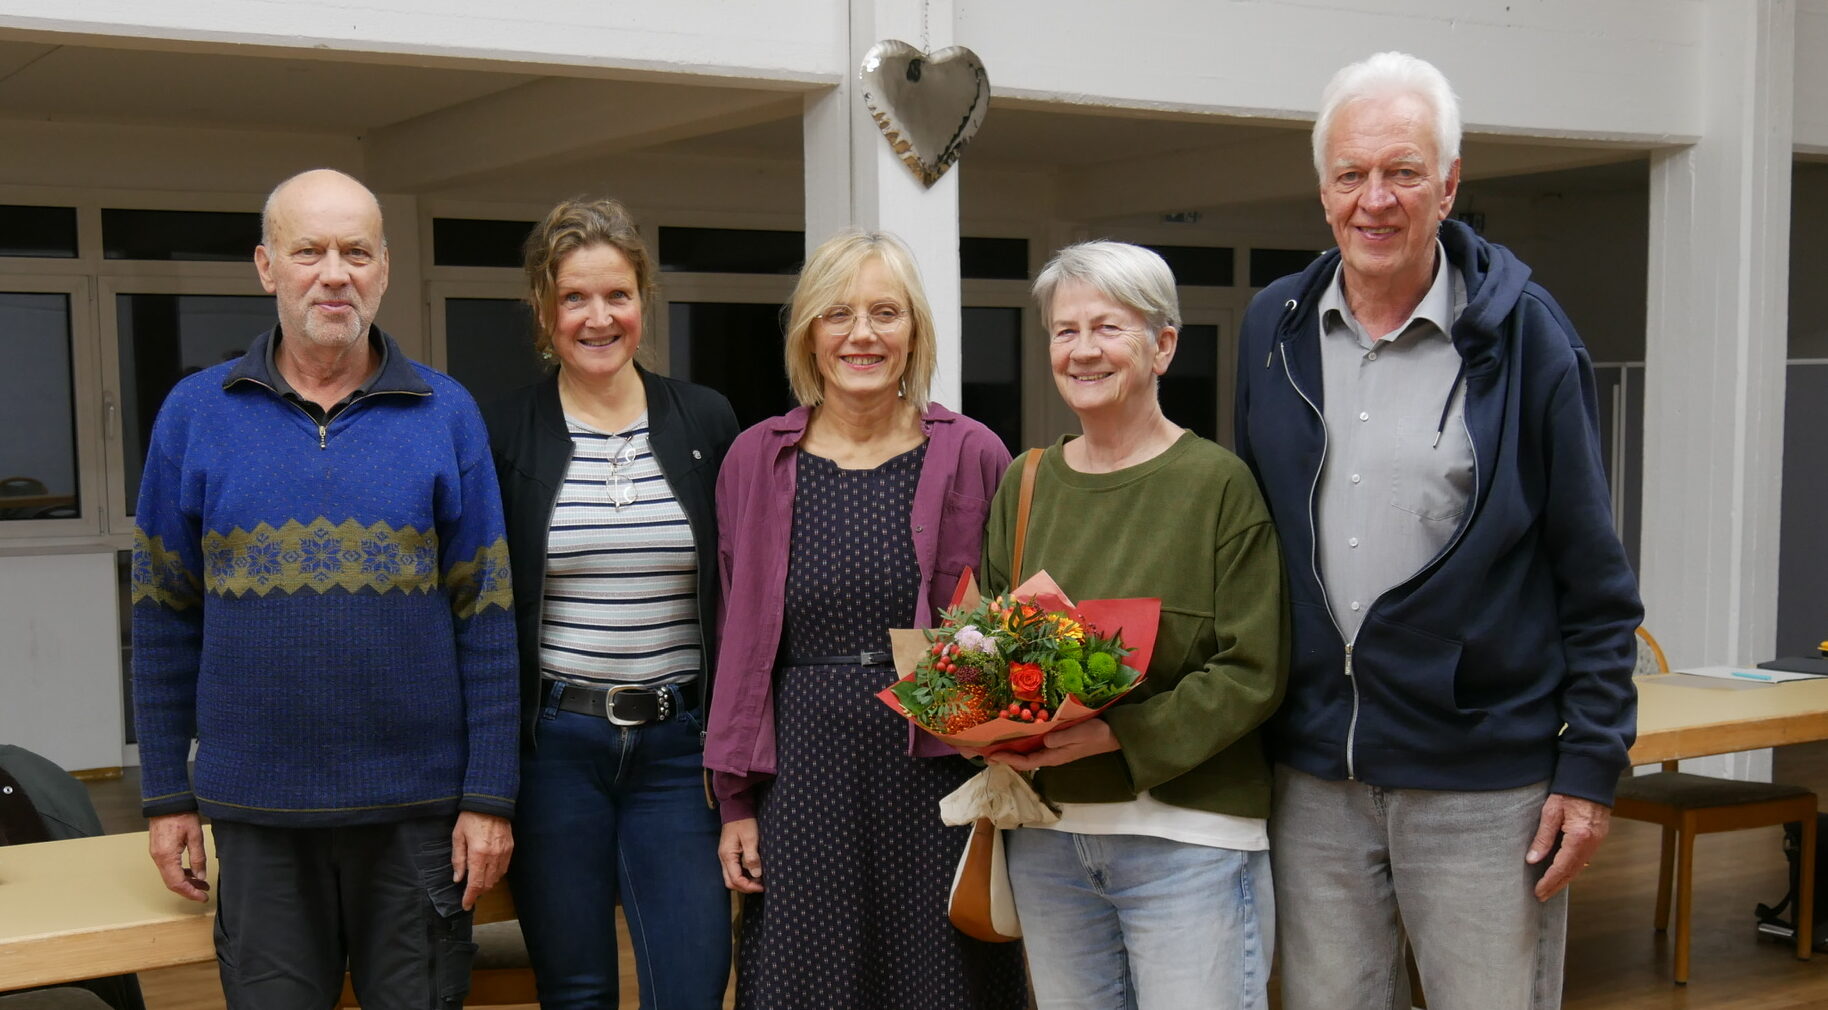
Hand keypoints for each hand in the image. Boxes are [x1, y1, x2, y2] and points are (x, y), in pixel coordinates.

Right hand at [148, 812, 209, 901]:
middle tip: (203, 893)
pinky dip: (180, 873)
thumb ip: (198, 858)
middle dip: (188, 890)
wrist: (167, 801)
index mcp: (167, 856)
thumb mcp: (195, 836)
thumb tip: (201, 876)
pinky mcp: (159, 850)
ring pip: (170, 876)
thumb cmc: (181, 814)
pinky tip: (192, 872)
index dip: (190, 893)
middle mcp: (158, 858)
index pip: (177, 883)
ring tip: (202, 883)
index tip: (202, 898)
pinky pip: (168, 868)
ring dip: (185, 882)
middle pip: (172, 883)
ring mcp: (157, 854)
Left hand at [451, 811, 513, 910]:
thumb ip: (458, 859)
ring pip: (497, 878)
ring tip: (478, 883)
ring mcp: (504, 853)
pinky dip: (496, 875)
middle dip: (478, 892)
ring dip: (487, 884)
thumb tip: (458, 878)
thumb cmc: (470, 818)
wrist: (491, 802)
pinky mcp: (510, 848)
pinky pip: (504, 869)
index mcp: (478, 854)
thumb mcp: (458, 837)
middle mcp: (493, 856)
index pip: (475, 884)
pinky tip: (488, 872)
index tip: (466, 905)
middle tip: (469, 894)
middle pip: (487, 884)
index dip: (470, 897)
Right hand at [719, 818, 763, 892]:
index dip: (749, 886)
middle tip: (760, 886)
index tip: (762, 887)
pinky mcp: (729, 853)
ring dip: (744, 882)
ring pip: (731, 877)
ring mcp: (725, 856)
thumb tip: (756, 875)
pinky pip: (734, 870)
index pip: (735, 879)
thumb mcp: (750, 839)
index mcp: (727, 856)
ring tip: (759, 881)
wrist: (736, 808)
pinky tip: (754, 872)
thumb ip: (752, 857)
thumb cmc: (744, 822)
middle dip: (745, 888)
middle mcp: (724, 859)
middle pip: (731, 882)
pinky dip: (743, 875)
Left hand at [984, 718, 1119, 770]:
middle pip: (1022, 759)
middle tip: (984, 753)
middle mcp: (1050, 755)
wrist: (1112, 734)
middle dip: (1004, 756)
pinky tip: (1014, 734)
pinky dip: (1021, 741)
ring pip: (1027, 752)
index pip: (1025, 762)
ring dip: (1010, 749)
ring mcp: (1053, 749)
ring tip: (993, 745)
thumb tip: (1043, 739)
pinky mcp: (1056, 741)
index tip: (992, 756)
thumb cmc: (1095, 734)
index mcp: (1053, 756)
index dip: (1008, 759)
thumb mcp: (1078, 734)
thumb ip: (1060, 738)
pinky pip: (1034, 744)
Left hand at [1526, 793, 1610, 900]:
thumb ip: (1542, 838)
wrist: (1591, 776)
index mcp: (1579, 838)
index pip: (1562, 868)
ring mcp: (1597, 841)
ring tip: (1550, 887)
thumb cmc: (1568, 791)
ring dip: (1565, 879)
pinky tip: (1564, 871)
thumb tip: (1532, 860)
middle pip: (1572, 872)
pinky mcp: (1599, 836)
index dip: (1549, 882)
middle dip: (1557, 885)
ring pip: (1580, 867)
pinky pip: (1585, 858)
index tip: (1538, 892)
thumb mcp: (1550, 812)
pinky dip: (1573, 868)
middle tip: (1542, 896)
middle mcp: (1591, 843)